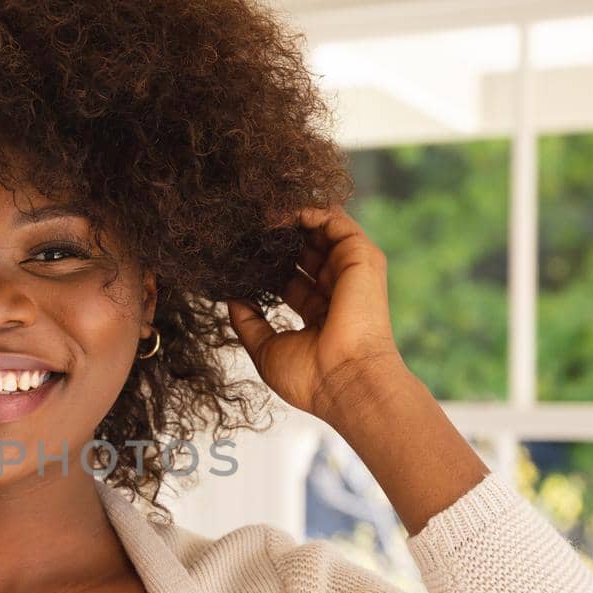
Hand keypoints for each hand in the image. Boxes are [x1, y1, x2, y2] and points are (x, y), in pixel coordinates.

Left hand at [225, 205, 409, 424]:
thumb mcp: (266, 349)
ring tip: (257, 216)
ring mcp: (350, 272)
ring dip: (289, 220)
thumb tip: (232, 300)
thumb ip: (248, 322)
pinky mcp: (361, 256)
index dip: (266, 267)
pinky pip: (335, 221)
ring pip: (320, 233)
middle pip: (304, 253)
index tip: (239, 256)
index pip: (290, 280)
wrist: (345, 380)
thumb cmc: (310, 377)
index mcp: (318, 314)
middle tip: (244, 230)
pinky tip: (278, 215)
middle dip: (276, 240)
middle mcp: (336, 291)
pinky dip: (307, 211)